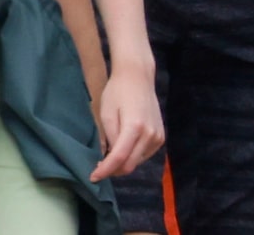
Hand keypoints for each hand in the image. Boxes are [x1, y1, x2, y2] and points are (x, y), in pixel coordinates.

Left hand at [87, 61, 163, 180]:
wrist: (138, 77)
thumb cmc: (117, 91)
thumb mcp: (107, 113)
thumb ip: (110, 138)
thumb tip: (110, 158)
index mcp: (134, 127)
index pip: (119, 158)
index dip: (105, 170)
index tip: (92, 177)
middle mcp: (150, 135)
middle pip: (130, 164)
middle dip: (113, 169)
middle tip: (99, 166)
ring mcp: (158, 137)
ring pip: (137, 161)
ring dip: (123, 162)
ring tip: (110, 153)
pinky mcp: (161, 137)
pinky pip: (144, 154)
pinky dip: (133, 155)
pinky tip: (124, 146)